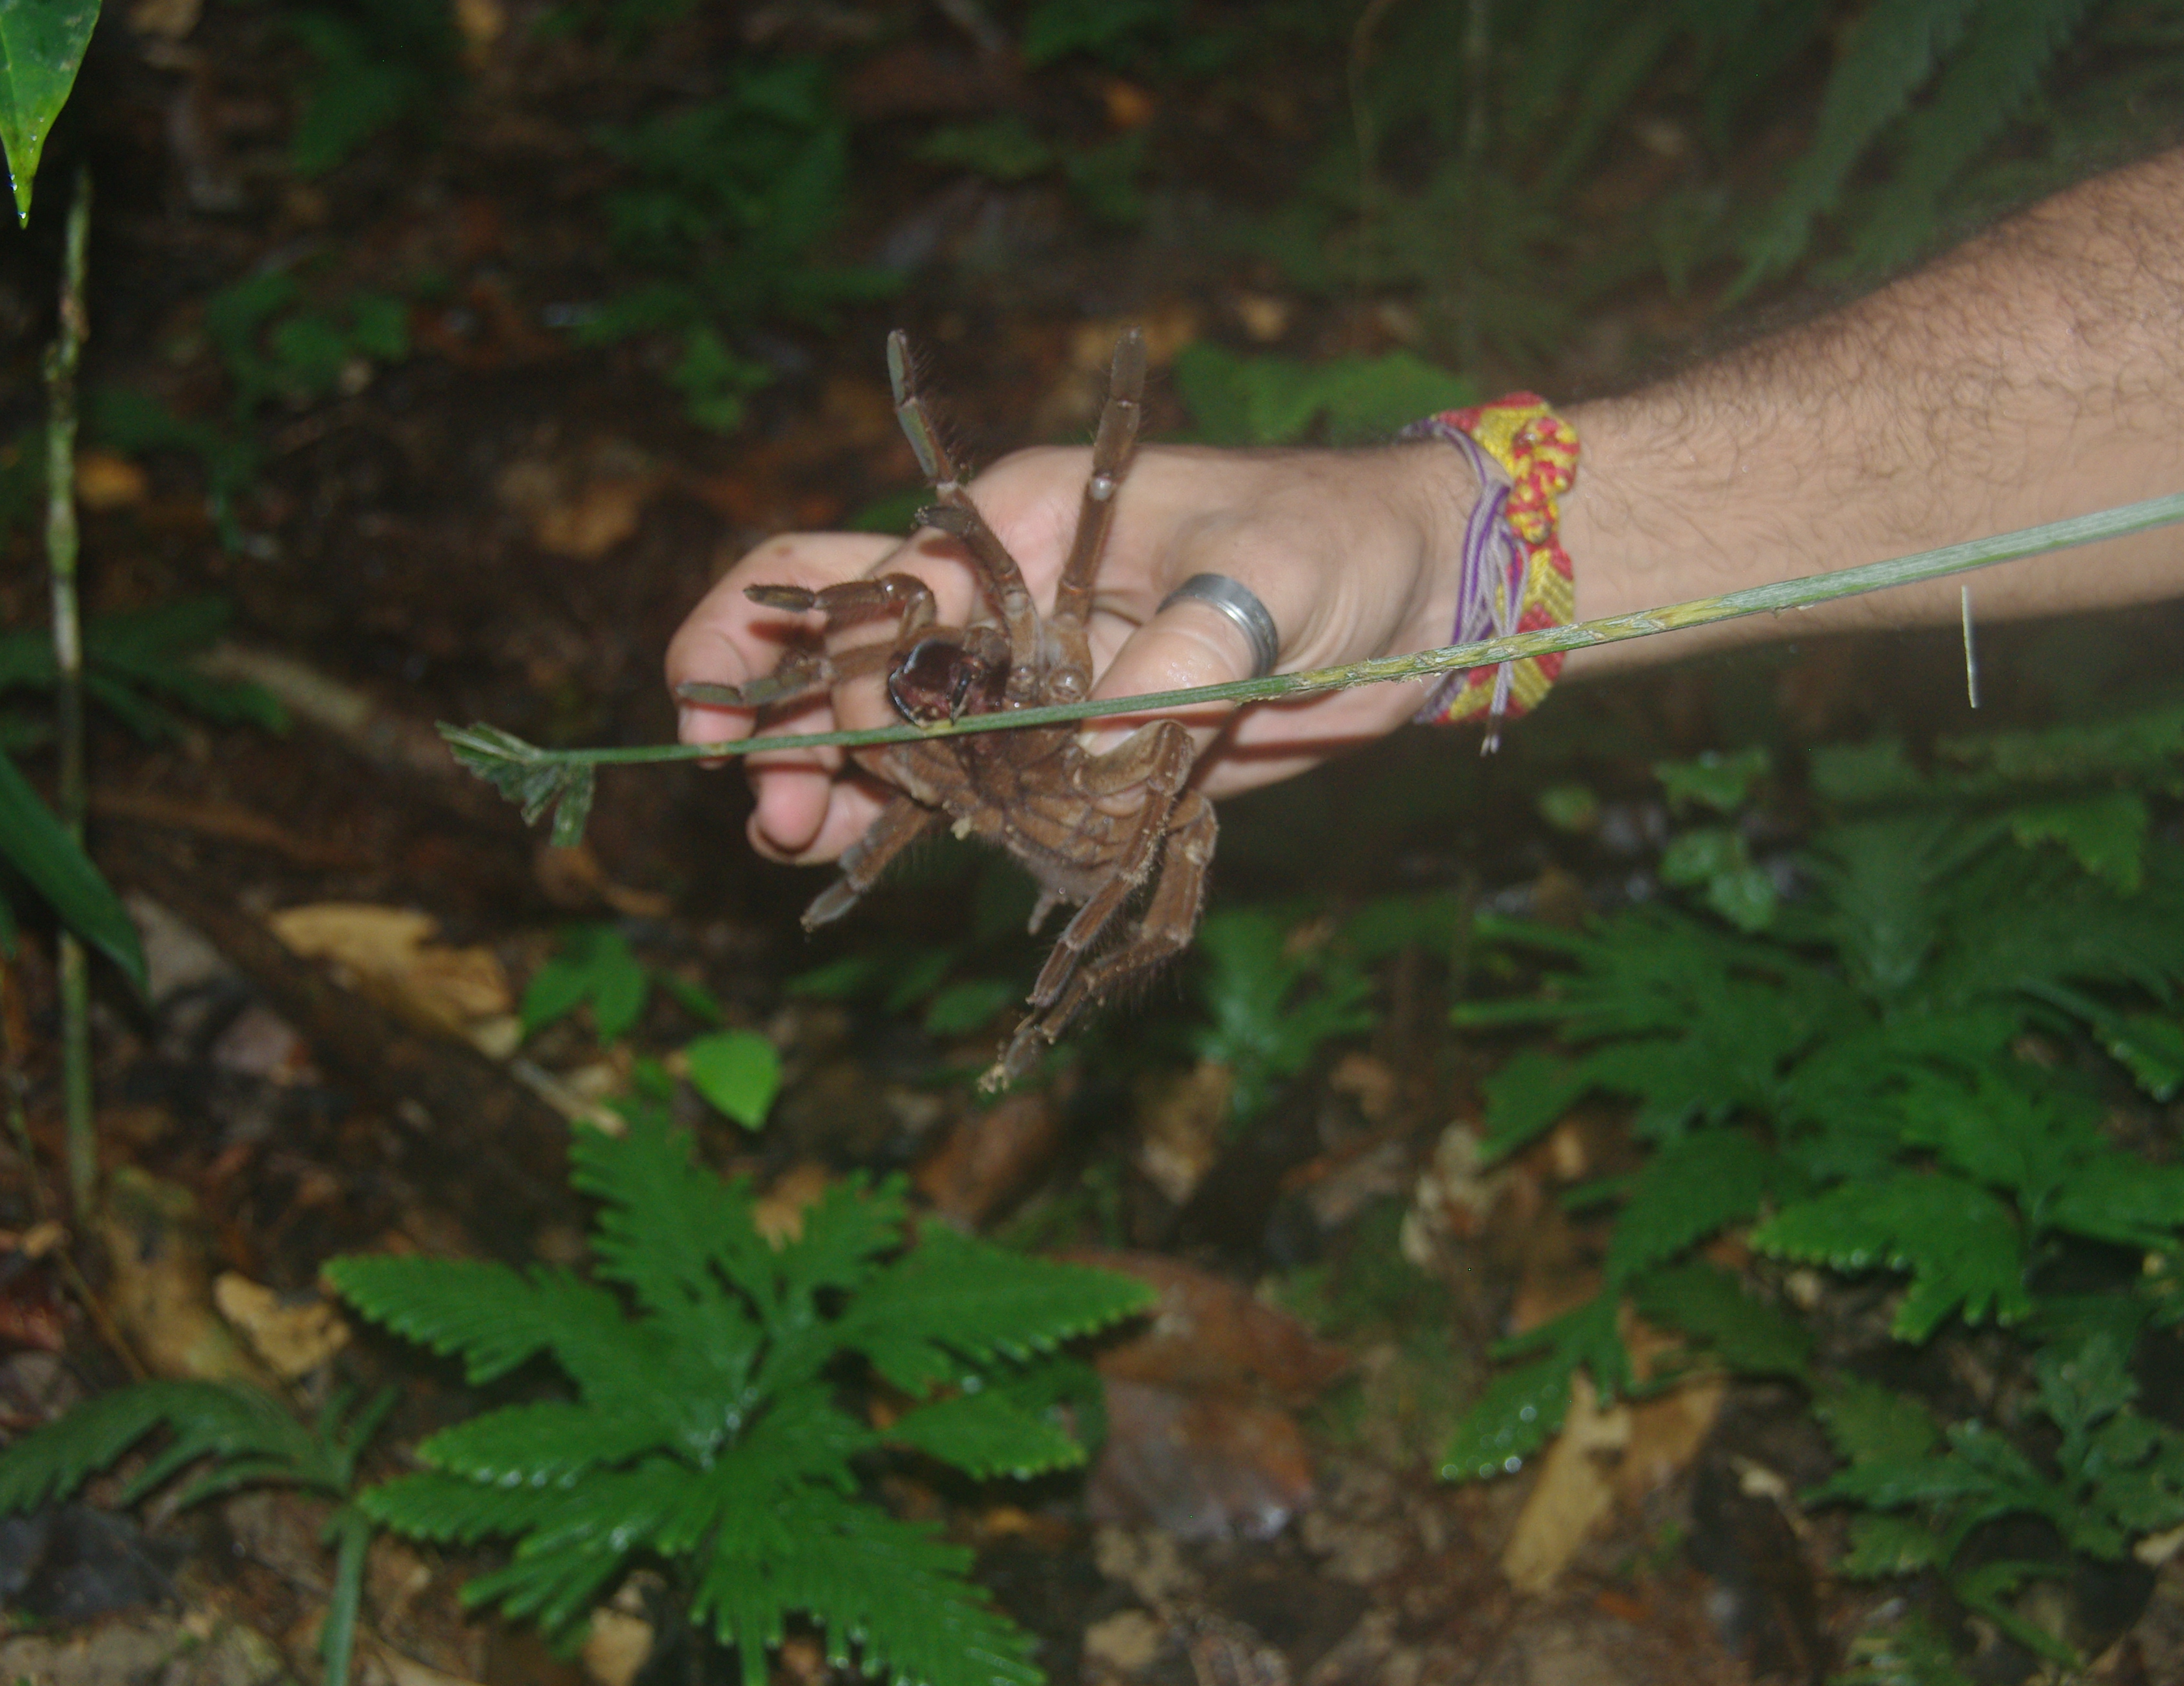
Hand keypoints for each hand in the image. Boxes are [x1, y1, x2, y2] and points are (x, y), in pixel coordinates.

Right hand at [665, 439, 1475, 864]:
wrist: (1422, 596)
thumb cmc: (1343, 541)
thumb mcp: (1275, 575)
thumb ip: (1190, 645)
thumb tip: (1105, 733)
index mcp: (1026, 525)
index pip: (889, 592)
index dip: (854, 675)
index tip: (878, 751)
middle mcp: (1008, 603)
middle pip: (851, 644)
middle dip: (785, 712)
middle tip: (761, 804)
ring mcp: (1035, 683)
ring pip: (896, 726)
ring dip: (832, 779)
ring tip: (786, 843)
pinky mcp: (1078, 753)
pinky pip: (976, 790)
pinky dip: (917, 823)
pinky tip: (861, 858)